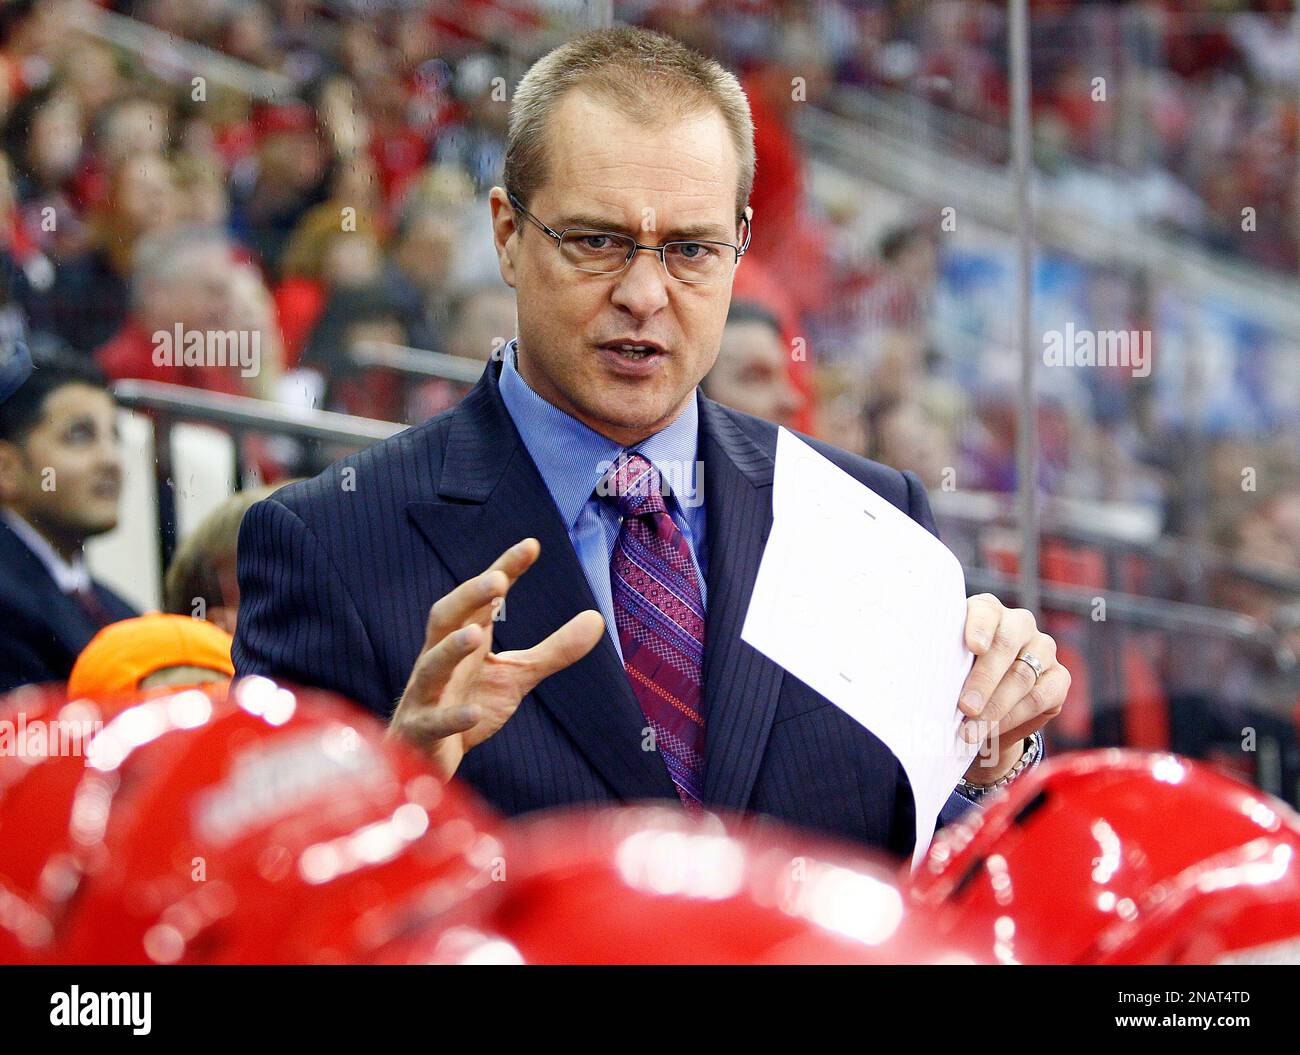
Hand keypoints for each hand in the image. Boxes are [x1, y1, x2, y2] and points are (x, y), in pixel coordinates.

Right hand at [387, 538, 604, 780]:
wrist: (427, 762)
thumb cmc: (467, 707)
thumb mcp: (517, 676)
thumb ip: (554, 649)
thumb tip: (597, 618)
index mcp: (464, 640)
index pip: (482, 600)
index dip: (503, 571)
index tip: (531, 546)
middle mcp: (440, 659)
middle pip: (446, 618)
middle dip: (468, 597)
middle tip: (498, 580)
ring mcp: (426, 694)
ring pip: (431, 665)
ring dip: (450, 649)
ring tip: (475, 635)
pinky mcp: (422, 731)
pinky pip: (433, 721)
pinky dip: (452, 716)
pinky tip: (474, 712)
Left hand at [957, 594, 1068, 783]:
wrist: (982, 710)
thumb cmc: (954, 680)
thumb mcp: (944, 667)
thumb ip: (938, 663)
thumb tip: (916, 675)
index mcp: (986, 611)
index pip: (986, 611)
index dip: (979, 627)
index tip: (973, 647)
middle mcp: (1018, 624)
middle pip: (1005, 646)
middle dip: (983, 680)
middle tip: (965, 707)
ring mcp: (1043, 649)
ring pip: (1022, 676)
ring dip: (995, 707)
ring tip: (971, 730)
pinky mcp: (1059, 678)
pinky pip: (1040, 697)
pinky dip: (1013, 717)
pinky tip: (993, 730)